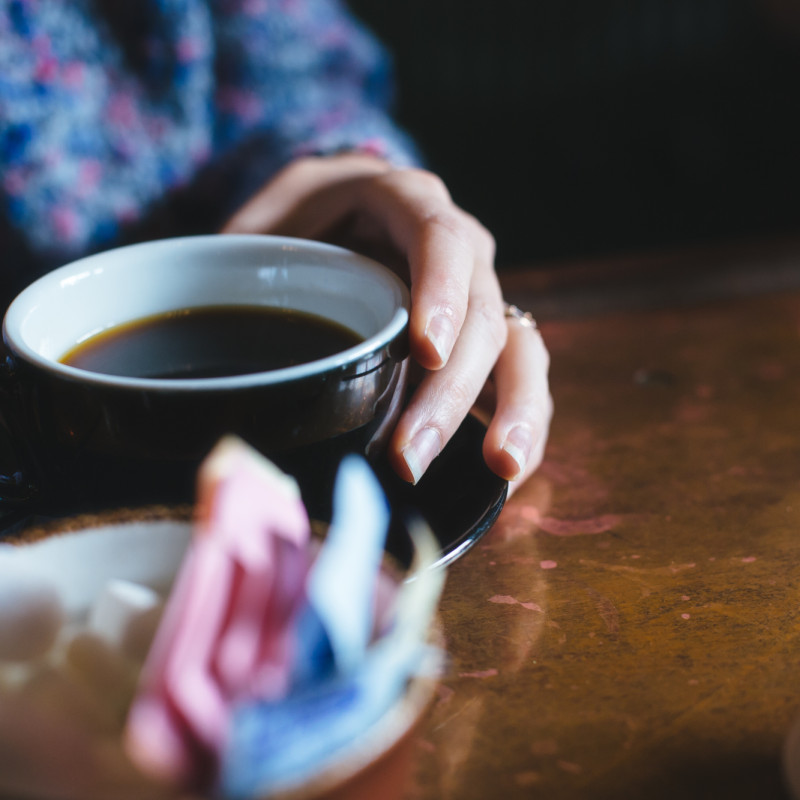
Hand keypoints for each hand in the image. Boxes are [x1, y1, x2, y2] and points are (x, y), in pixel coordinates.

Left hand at [222, 154, 551, 488]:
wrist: (335, 223)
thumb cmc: (298, 226)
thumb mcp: (265, 219)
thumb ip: (243, 250)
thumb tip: (202, 313)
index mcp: (407, 203)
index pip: (440, 239)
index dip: (440, 292)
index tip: (426, 351)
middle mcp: (460, 249)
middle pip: (481, 313)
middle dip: (452, 390)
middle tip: (410, 457)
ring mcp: (478, 296)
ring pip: (520, 348)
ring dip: (513, 409)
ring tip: (500, 467)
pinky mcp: (485, 341)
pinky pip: (523, 377)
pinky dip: (524, 422)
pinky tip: (509, 470)